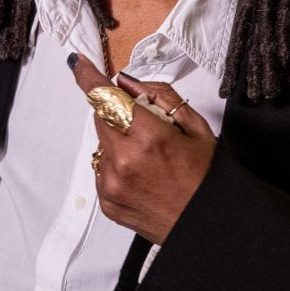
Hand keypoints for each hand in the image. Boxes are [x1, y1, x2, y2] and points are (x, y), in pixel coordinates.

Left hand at [69, 56, 216, 244]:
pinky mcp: (107, 202)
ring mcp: (112, 185)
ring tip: (149, 160)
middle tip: (147, 128)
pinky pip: (101, 169)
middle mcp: (124, 162)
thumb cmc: (207, 179)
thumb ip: (160, 98)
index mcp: (149, 138)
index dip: (88, 77)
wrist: (210, 226)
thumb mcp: (196, 129)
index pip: (105, 98)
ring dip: (118, 142)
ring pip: (101, 144)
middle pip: (101, 118)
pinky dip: (116, 166)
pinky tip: (143, 176)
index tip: (79, 64)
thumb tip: (127, 83)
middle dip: (117, 114)